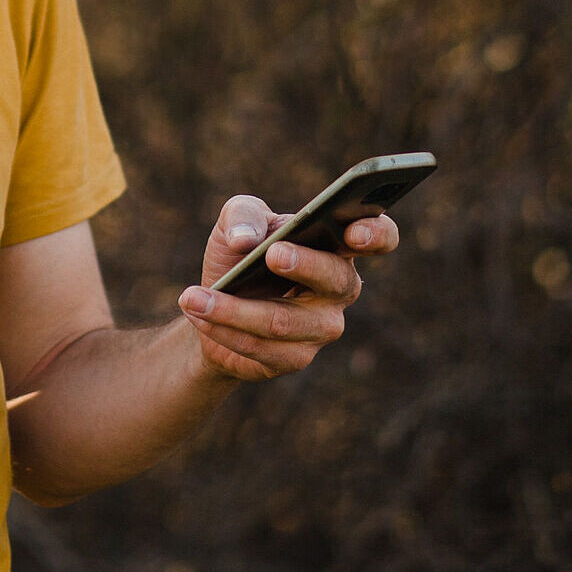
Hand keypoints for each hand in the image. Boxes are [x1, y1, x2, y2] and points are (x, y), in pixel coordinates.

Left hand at [175, 194, 399, 382]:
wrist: (210, 303)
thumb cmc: (237, 255)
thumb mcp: (234, 223)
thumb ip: (242, 214)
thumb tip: (246, 239)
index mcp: (336, 245)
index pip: (378, 237)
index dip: (376, 234)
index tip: (355, 231)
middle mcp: (339, 287)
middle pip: (335, 279)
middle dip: (304, 264)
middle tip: (272, 253)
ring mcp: (322, 326)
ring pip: (283, 321)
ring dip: (232, 309)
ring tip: (193, 296)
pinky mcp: (295, 357)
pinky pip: (260, 347)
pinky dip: (222, 328)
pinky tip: (197, 314)